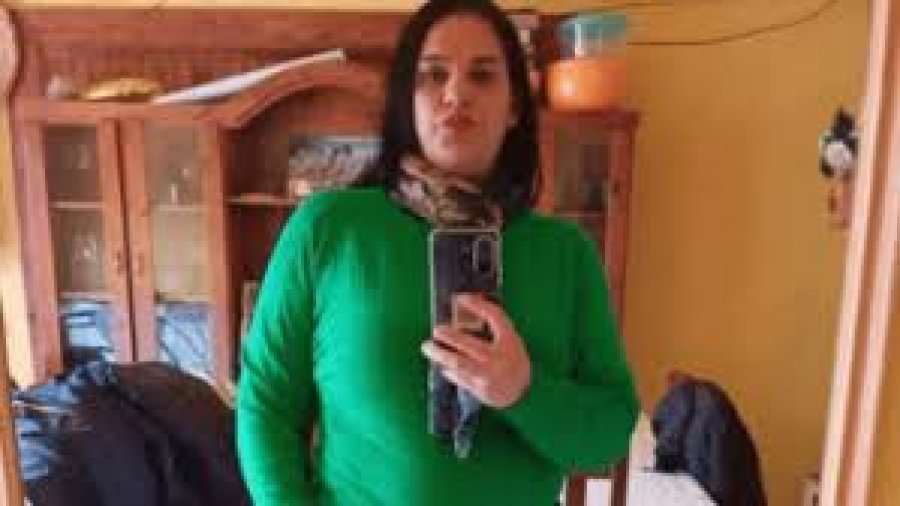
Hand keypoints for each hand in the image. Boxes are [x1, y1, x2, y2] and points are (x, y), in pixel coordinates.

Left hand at [421, 294, 531, 408]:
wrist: (521, 393)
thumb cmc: (512, 361)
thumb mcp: (510, 341)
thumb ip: (493, 328)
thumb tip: (464, 312)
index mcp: (509, 341)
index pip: (495, 317)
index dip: (478, 305)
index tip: (461, 298)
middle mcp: (499, 357)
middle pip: (470, 343)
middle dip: (450, 336)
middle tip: (436, 329)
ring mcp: (488, 374)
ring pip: (459, 363)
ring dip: (440, 354)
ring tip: (428, 346)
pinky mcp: (479, 389)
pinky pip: (458, 377)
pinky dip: (448, 369)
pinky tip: (441, 364)